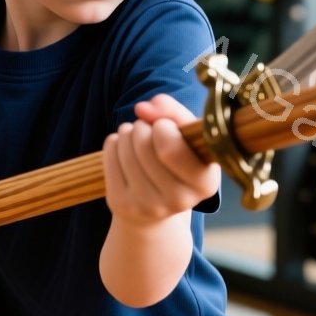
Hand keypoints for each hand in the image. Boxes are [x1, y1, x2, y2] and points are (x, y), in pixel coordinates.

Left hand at [102, 94, 220, 226]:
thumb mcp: (188, 135)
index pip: (171, 149)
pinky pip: (109, 158)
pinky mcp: (122, 205)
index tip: (165, 125)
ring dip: (127, 132)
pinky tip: (123, 148)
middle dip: (142, 126)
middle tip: (148, 129)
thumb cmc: (179, 160)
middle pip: (145, 147)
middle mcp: (180, 201)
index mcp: (206, 184)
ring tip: (136, 136)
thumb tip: (142, 108)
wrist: (159, 202)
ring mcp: (148, 207)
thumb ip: (173, 112)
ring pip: (125, 150)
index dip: (162, 126)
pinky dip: (113, 143)